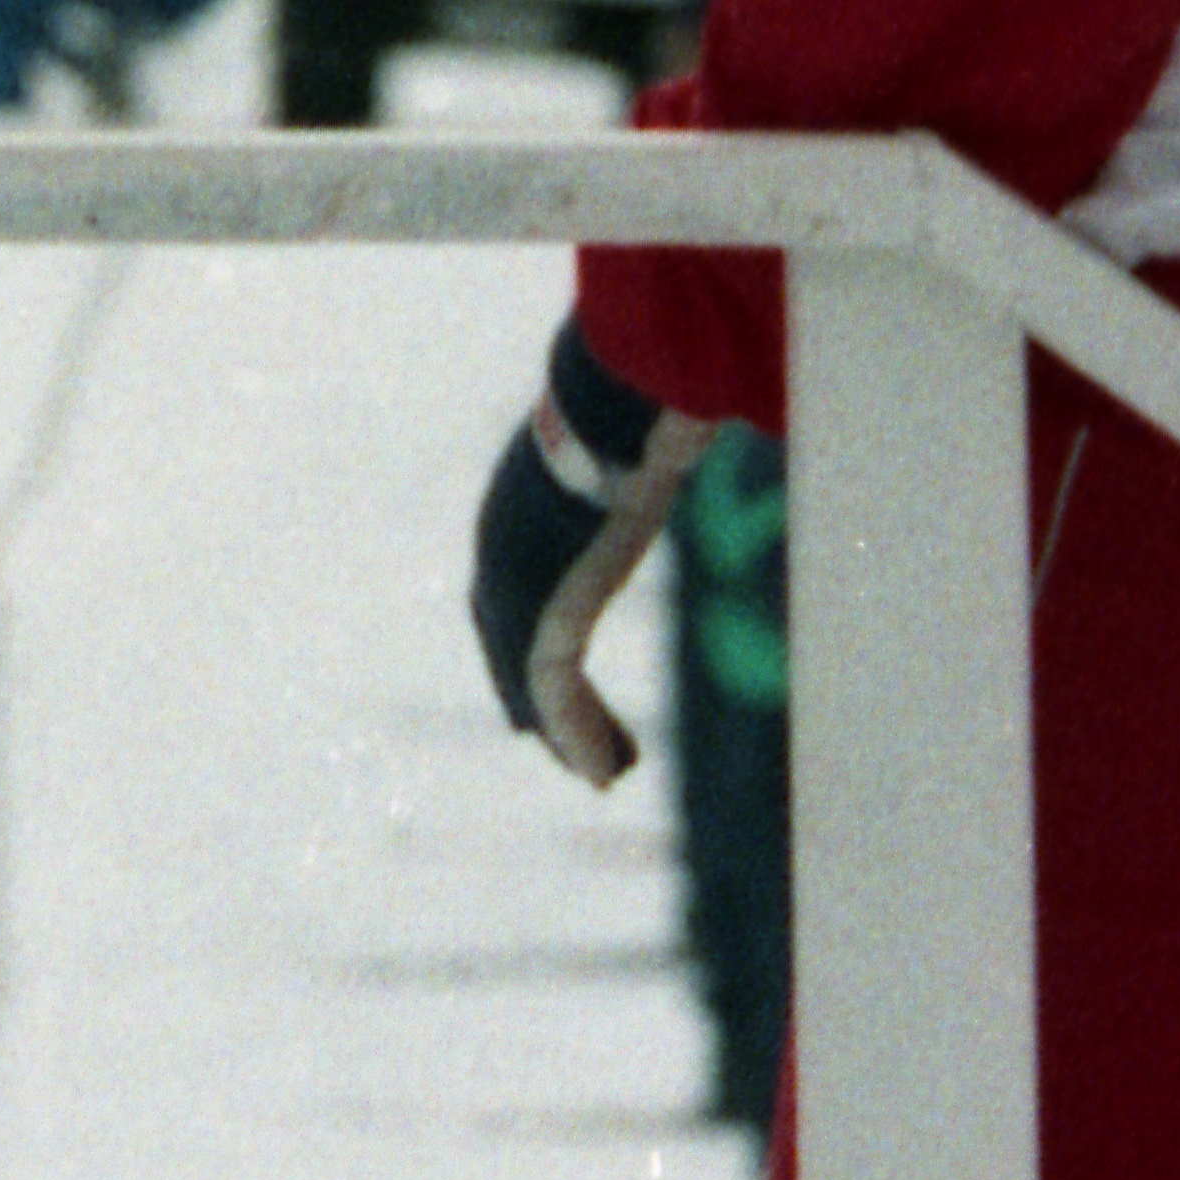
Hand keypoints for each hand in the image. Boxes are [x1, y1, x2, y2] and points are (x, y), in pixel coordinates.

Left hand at [462, 321, 701, 785]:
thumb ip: (636, 461)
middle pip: (511, 651)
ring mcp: (516, 589)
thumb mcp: (623, 437)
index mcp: (515, 512)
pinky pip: (555, 695)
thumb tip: (678, 436)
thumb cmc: (629, 404)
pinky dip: (580, 737)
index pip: (512, 599)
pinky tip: (605, 773)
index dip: (534, 650)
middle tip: (579, 747)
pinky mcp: (546, 617)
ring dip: (570, 734)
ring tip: (605, 775)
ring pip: (534, 685)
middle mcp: (500, 555)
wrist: (610, 406)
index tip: (566, 685)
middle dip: (544, 703)